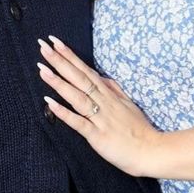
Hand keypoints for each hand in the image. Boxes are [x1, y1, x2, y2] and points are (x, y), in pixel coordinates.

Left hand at [37, 35, 159, 177]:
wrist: (152, 150)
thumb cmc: (139, 129)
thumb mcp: (127, 103)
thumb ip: (113, 89)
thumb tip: (101, 77)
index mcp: (108, 93)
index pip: (85, 70)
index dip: (69, 56)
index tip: (54, 41)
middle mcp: (102, 101)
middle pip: (78, 77)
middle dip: (60, 61)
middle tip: (43, 46)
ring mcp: (100, 118)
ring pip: (76, 96)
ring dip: (59, 82)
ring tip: (42, 69)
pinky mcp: (97, 136)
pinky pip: (78, 122)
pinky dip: (64, 112)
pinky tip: (50, 103)